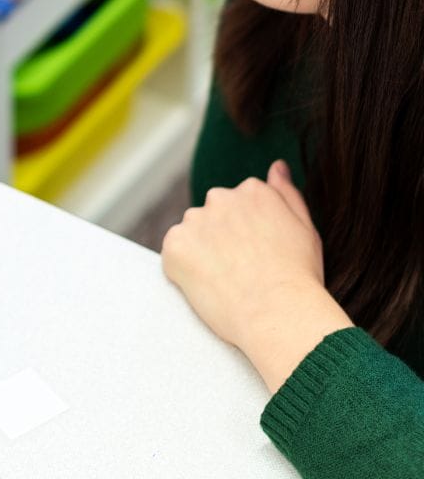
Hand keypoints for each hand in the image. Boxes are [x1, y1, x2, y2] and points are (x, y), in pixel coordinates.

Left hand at [161, 160, 351, 392]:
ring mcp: (194, 221)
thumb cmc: (299, 277)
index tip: (258, 256)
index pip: (238, 206)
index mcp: (251, 191)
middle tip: (242, 271)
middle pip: (212, 216)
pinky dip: (184, 270)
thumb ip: (287, 193)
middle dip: (221, 239)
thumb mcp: (305, 228)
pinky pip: (174, 255)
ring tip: (227, 281)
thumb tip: (277, 166)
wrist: (279, 313)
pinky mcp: (174, 245)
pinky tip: (208, 286)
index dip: (247, 236)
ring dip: (201, 252)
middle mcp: (219, 198)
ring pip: (191, 234)